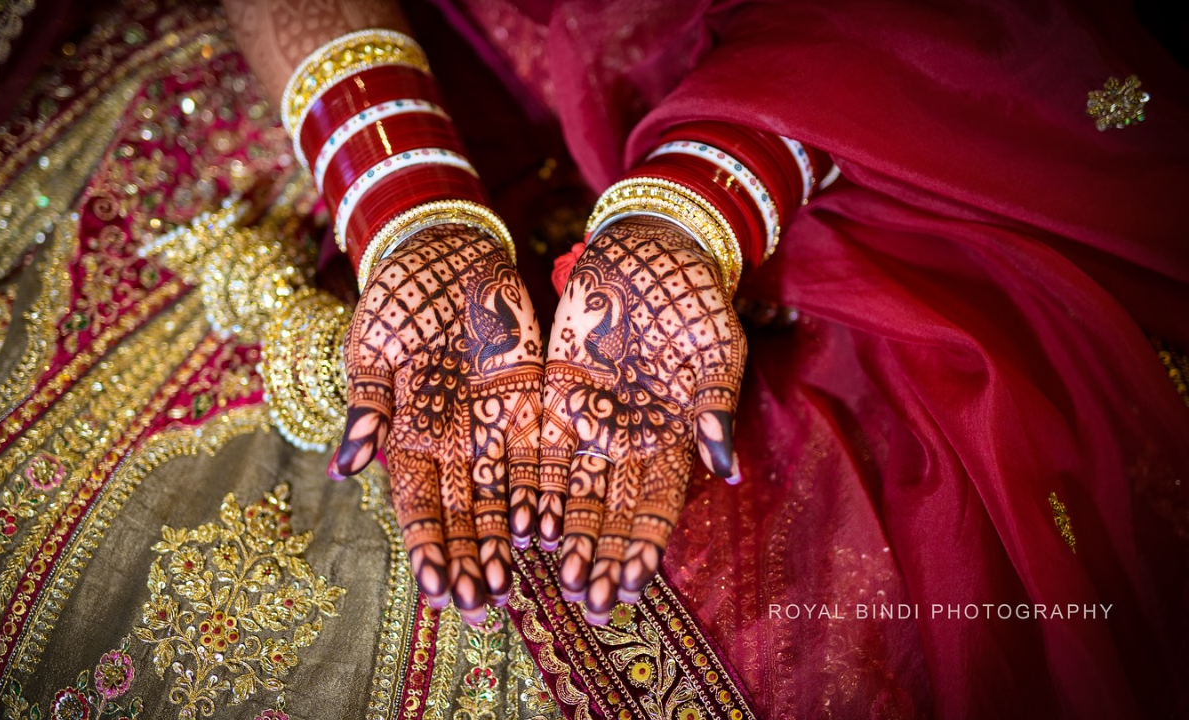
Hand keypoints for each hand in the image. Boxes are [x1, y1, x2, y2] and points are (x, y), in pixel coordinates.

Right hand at [334, 226, 542, 623]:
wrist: (446, 252)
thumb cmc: (398, 299)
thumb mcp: (373, 350)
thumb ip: (366, 408)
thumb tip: (345, 466)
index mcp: (407, 437)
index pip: (417, 506)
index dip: (427, 548)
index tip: (435, 591)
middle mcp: (452, 445)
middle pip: (462, 516)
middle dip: (469, 563)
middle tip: (480, 608)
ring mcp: (493, 429)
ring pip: (503, 498)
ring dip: (506, 543)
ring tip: (515, 586)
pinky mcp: (531, 405)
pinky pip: (541, 459)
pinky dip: (545, 495)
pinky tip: (551, 531)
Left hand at [539, 217, 744, 623]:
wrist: (649, 247)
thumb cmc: (694, 297)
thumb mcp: (714, 347)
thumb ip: (715, 405)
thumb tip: (726, 468)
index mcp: (672, 435)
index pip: (657, 502)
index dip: (644, 543)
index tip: (632, 583)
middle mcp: (628, 440)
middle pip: (611, 510)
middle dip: (601, 557)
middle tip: (589, 601)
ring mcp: (588, 421)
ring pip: (571, 491)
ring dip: (564, 535)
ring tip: (555, 578)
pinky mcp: (552, 395)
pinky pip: (537, 449)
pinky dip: (529, 486)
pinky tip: (519, 524)